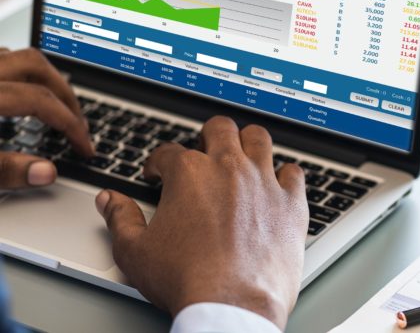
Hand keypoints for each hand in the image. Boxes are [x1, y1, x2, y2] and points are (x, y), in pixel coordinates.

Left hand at [0, 48, 92, 188]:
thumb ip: (5, 170)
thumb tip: (46, 172)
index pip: (41, 101)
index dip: (70, 125)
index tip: (84, 148)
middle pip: (35, 65)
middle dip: (65, 94)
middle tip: (77, 122)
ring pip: (15, 57)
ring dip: (42, 79)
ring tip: (54, 105)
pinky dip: (16, 75)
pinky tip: (16, 95)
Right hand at [94, 116, 308, 329]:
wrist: (232, 305)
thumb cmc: (186, 280)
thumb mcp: (135, 252)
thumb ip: (120, 219)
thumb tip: (110, 200)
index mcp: (189, 174)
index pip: (168, 152)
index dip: (158, 163)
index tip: (158, 175)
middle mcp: (229, 168)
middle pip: (220, 129)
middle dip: (207, 137)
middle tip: (204, 154)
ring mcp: (264, 182)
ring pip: (259, 138)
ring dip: (248, 143)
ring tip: (242, 156)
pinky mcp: (291, 203)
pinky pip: (294, 173)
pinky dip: (285, 176)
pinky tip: (277, 185)